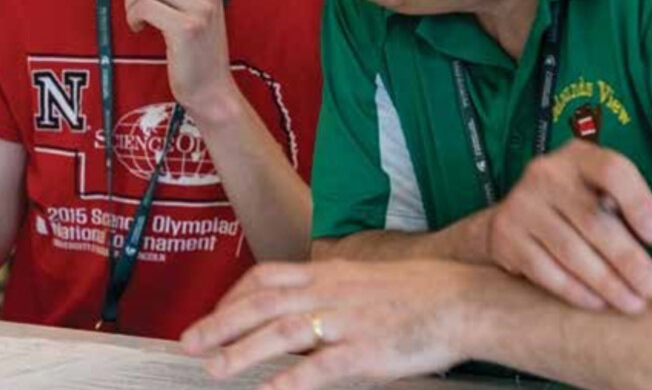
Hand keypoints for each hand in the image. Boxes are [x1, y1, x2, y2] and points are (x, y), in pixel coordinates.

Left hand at [125, 0, 238, 117]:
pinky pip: (145, 6)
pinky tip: (140, 28)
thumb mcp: (203, 1)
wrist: (211, 86)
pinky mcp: (186, 27)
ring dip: (131, 1)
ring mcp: (200, 7)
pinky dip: (133, 16)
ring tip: (138, 17)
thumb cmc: (199, 45)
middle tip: (137, 4)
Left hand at [182, 260, 485, 389]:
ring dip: (244, 350)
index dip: (234, 296)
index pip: (267, 277)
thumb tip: (294, 309)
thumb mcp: (361, 281)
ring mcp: (347, 322)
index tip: (212, 313)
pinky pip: (322, 367)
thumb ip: (325, 293)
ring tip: (215, 368)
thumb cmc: (415, 293)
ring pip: (283, 332)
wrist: (462, 300)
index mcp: (328, 273)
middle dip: (222, 322)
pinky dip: (292, 379)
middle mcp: (330, 293)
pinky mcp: (366, 352)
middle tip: (190, 342)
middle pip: (263, 303)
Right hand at [486, 139, 651, 314]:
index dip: (639, 203)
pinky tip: (598, 303)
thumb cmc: (576, 207)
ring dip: (606, 282)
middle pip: (593, 219)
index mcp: (578, 157)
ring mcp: (521, 204)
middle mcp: (545, 173)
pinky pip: (544, 269)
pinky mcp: (506, 235)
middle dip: (628, 259)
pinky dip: (575, 290)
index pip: (613, 170)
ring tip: (633, 304)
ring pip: (570, 249)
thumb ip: (644, 211)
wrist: (513, 219)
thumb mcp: (608, 197)